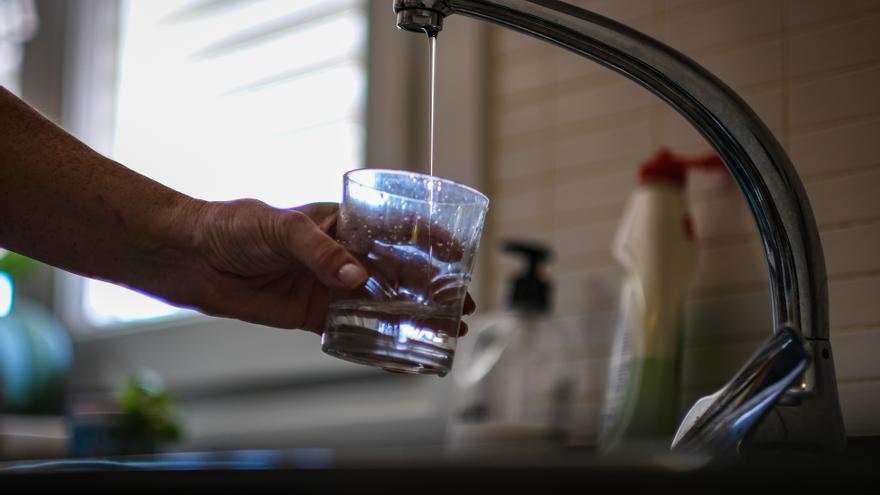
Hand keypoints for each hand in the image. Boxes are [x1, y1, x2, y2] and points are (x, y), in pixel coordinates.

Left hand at [173, 199, 474, 333]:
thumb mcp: (280, 227)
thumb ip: (319, 251)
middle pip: (399, 271)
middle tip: (462, 304)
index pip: (395, 229)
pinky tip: (401, 356)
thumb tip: (356, 279)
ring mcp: (331, 286)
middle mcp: (343, 255)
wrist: (194, 259)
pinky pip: (354, 330)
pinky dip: (378, 343)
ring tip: (447, 331)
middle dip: (433, 287)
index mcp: (342, 223)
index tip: (458, 254)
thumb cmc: (235, 227)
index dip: (430, 240)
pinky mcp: (314, 315)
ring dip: (414, 316)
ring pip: (383, 303)